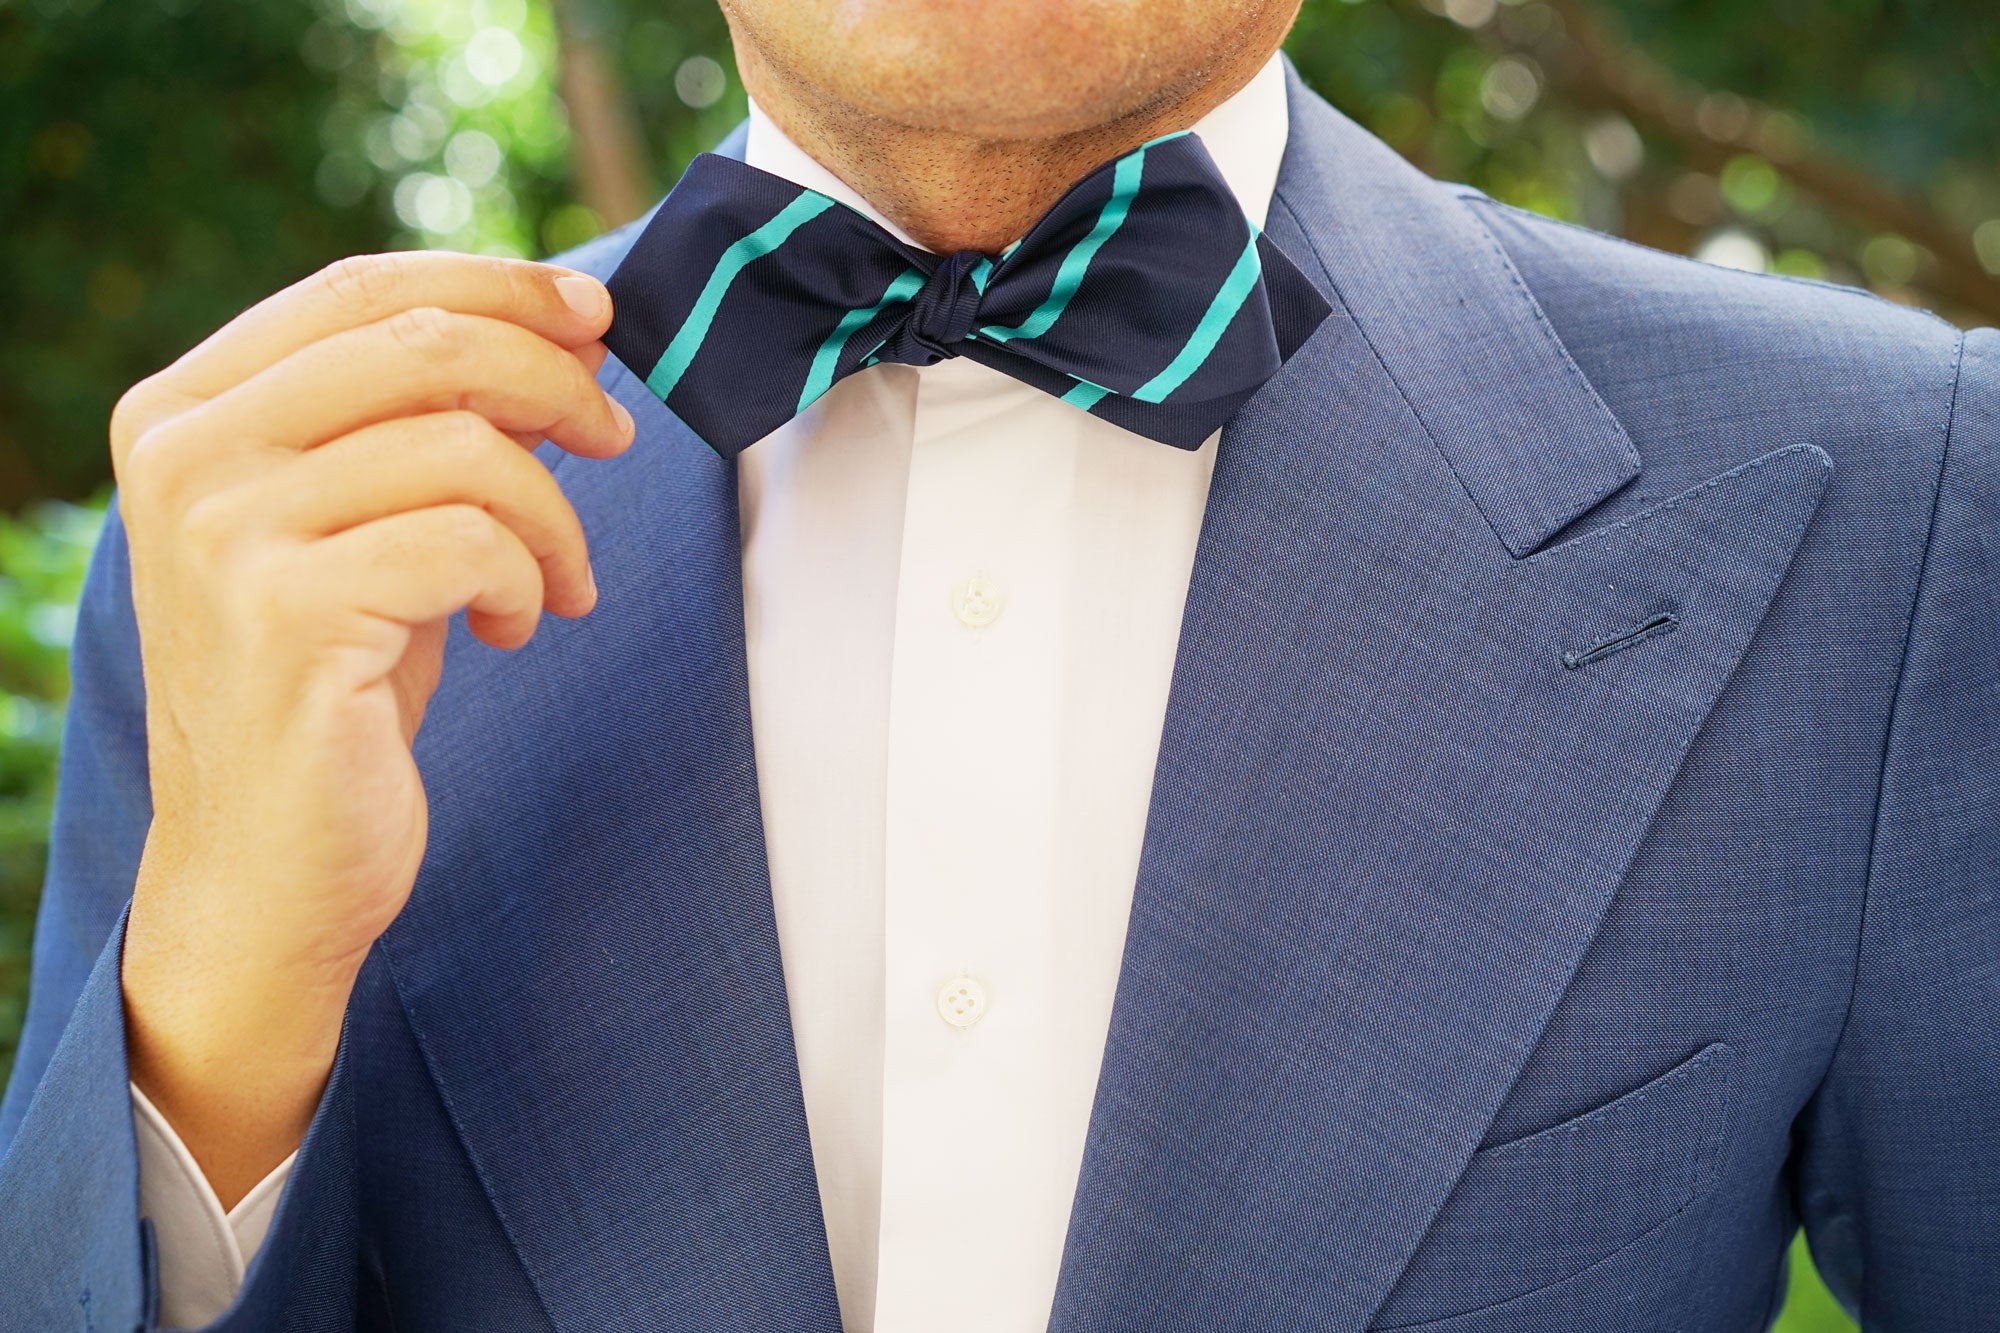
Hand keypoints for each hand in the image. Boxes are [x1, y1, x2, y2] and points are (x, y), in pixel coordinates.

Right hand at [112, 252, 633, 1204]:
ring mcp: (223, 534)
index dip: (495, 285)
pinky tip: (515, 626)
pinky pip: (470, 538)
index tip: (593, 316)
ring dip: (553, 511)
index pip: (360, 288)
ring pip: (463, 444)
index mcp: (184, 409)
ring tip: (560, 579)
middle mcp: (184, 455)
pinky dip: (529, 575)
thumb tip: (565, 333)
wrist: (268, 866)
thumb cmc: (334, 687)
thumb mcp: (373, 525)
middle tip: (614, 438)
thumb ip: (431, 423)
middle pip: (419, 343)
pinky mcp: (286, 614)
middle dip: (553, 379)